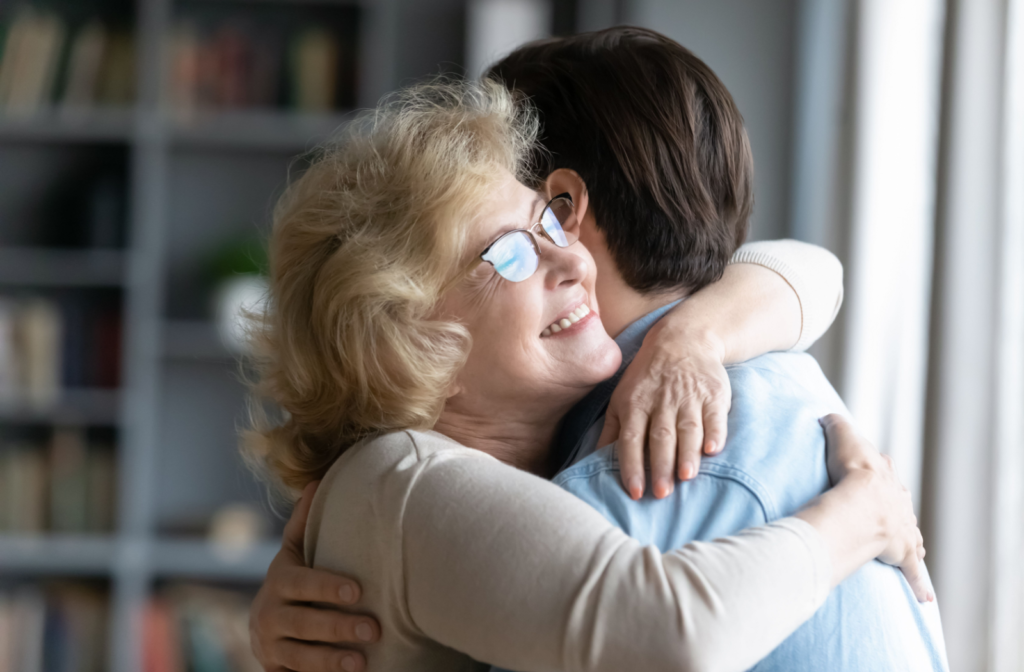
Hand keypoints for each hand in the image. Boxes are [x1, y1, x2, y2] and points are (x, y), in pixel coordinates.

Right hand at [250, 481, 380, 671]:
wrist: (267, 627)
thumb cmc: (295, 582)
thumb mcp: (295, 553)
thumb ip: (303, 523)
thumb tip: (314, 481)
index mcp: (279, 580)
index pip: (302, 583)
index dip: (328, 586)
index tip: (358, 590)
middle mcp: (268, 614)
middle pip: (303, 622)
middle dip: (338, 626)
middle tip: (374, 629)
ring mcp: (270, 646)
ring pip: (300, 655)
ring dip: (331, 660)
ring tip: (362, 662)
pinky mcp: (275, 669)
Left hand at [599, 324, 730, 500]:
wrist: (683, 340)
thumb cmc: (647, 377)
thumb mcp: (621, 397)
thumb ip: (611, 430)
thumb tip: (595, 460)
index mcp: (635, 404)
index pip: (631, 439)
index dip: (631, 466)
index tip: (635, 492)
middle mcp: (661, 402)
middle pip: (660, 437)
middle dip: (660, 466)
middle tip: (661, 493)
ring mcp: (688, 397)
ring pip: (687, 429)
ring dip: (687, 453)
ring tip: (687, 476)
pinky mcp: (713, 394)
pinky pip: (714, 416)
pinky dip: (715, 433)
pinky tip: (714, 450)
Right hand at [817, 414, 932, 602]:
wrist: (864, 502)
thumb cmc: (852, 472)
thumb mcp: (842, 439)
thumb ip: (835, 424)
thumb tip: (827, 414)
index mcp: (884, 477)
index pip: (883, 471)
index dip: (876, 471)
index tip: (870, 473)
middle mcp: (899, 501)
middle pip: (899, 502)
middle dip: (894, 506)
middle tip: (883, 511)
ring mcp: (903, 528)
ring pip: (909, 533)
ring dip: (907, 537)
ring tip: (903, 544)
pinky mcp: (902, 552)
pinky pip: (911, 570)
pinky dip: (918, 582)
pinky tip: (923, 596)